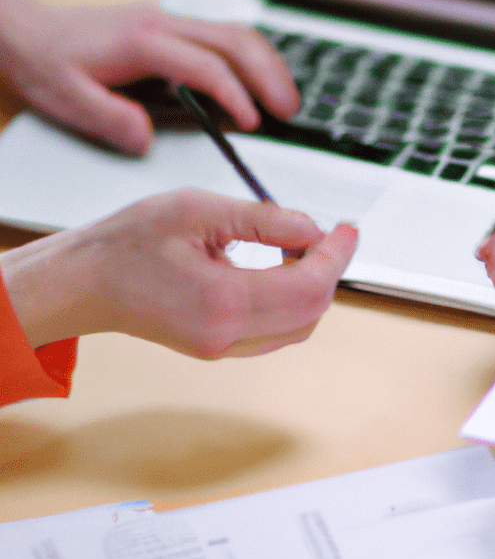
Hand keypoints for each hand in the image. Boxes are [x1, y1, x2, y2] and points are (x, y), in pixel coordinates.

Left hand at [0, 0, 298, 154]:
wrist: (32, 32)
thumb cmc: (52, 65)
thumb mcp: (68, 99)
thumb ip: (109, 120)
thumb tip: (146, 137)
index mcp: (142, 41)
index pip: (204, 64)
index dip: (234, 95)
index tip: (253, 124)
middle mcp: (163, 23)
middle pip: (234, 40)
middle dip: (269, 76)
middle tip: (288, 112)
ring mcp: (173, 21)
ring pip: (238, 33)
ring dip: (270, 65)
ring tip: (287, 102)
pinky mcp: (178, 28)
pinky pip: (229, 36)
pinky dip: (256, 60)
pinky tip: (266, 85)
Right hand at [0, 189, 357, 358]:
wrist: (83, 284)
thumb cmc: (125, 244)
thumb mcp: (194, 209)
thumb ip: (261, 218)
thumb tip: (311, 227)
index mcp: (221, 301)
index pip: (309, 287)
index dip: (336, 256)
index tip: (347, 230)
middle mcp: (226, 335)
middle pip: (312, 313)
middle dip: (329, 272)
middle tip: (330, 236)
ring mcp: (223, 349)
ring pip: (299, 328)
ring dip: (312, 288)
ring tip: (303, 248)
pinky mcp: (219, 349)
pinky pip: (276, 332)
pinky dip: (291, 302)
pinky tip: (281, 270)